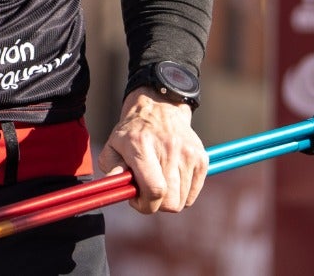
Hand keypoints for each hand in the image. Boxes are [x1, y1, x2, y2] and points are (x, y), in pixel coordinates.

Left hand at [97, 88, 207, 214]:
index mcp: (141, 145)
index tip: (137, 200)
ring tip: (157, 181)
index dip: (146, 205)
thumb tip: (116, 188)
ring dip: (168, 198)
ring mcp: (188, 154)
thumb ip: (111, 168)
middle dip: (156, 204)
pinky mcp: (201, 158)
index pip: (154, 189)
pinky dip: (181, 193)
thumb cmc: (132, 132)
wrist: (159, 108)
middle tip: (146, 191)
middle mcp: (168, 148)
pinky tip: (170, 178)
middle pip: (170, 201)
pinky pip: (193, 194)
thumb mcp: (113, 145)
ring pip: (182, 201)